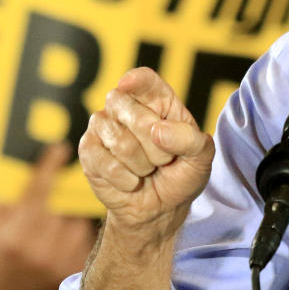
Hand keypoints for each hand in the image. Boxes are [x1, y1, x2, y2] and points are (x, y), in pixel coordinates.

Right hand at [0, 142, 96, 289]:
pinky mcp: (71, 268)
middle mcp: (38, 248)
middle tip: (59, 186)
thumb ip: (9, 194)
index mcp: (14, 234)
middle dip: (60, 193)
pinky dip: (74, 232)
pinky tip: (59, 237)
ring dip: (68, 215)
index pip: (38, 191)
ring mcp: (57, 261)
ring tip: (50, 223)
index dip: (50, 166)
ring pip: (76, 221)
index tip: (59, 149)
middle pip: (62, 205)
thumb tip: (31, 163)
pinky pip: (83, 238)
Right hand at [79, 67, 214, 235]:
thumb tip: (158, 131)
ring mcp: (103, 126)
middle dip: (156, 146)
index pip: (144, 80)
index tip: (129, 83)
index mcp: (157, 100)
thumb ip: (189, 140)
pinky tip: (130, 182)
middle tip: (164, 160)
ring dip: (142, 165)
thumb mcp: (200, 158)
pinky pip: (104, 162)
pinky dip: (124, 179)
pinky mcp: (88, 150)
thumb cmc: (180, 175)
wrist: (160, 209)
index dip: (136, 80)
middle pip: (132, 112)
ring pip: (120, 142)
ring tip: (147, 170)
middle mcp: (125, 106)